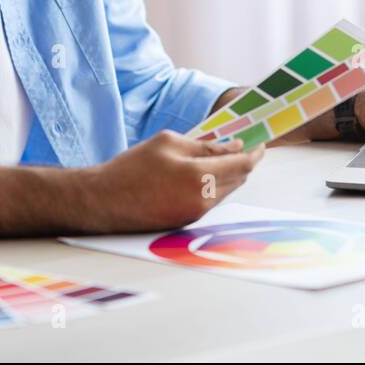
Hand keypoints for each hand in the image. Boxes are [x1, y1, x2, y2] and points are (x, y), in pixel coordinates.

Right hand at [79, 131, 264, 231]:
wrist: (104, 201)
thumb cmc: (132, 168)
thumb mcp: (168, 143)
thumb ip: (204, 145)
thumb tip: (232, 146)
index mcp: (200, 177)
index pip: (242, 164)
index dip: (255, 152)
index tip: (260, 142)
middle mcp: (203, 200)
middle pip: (239, 179)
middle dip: (244, 162)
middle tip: (244, 146)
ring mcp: (195, 214)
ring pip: (226, 191)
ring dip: (229, 174)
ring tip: (221, 157)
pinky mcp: (186, 222)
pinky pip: (211, 200)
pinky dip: (215, 186)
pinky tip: (202, 174)